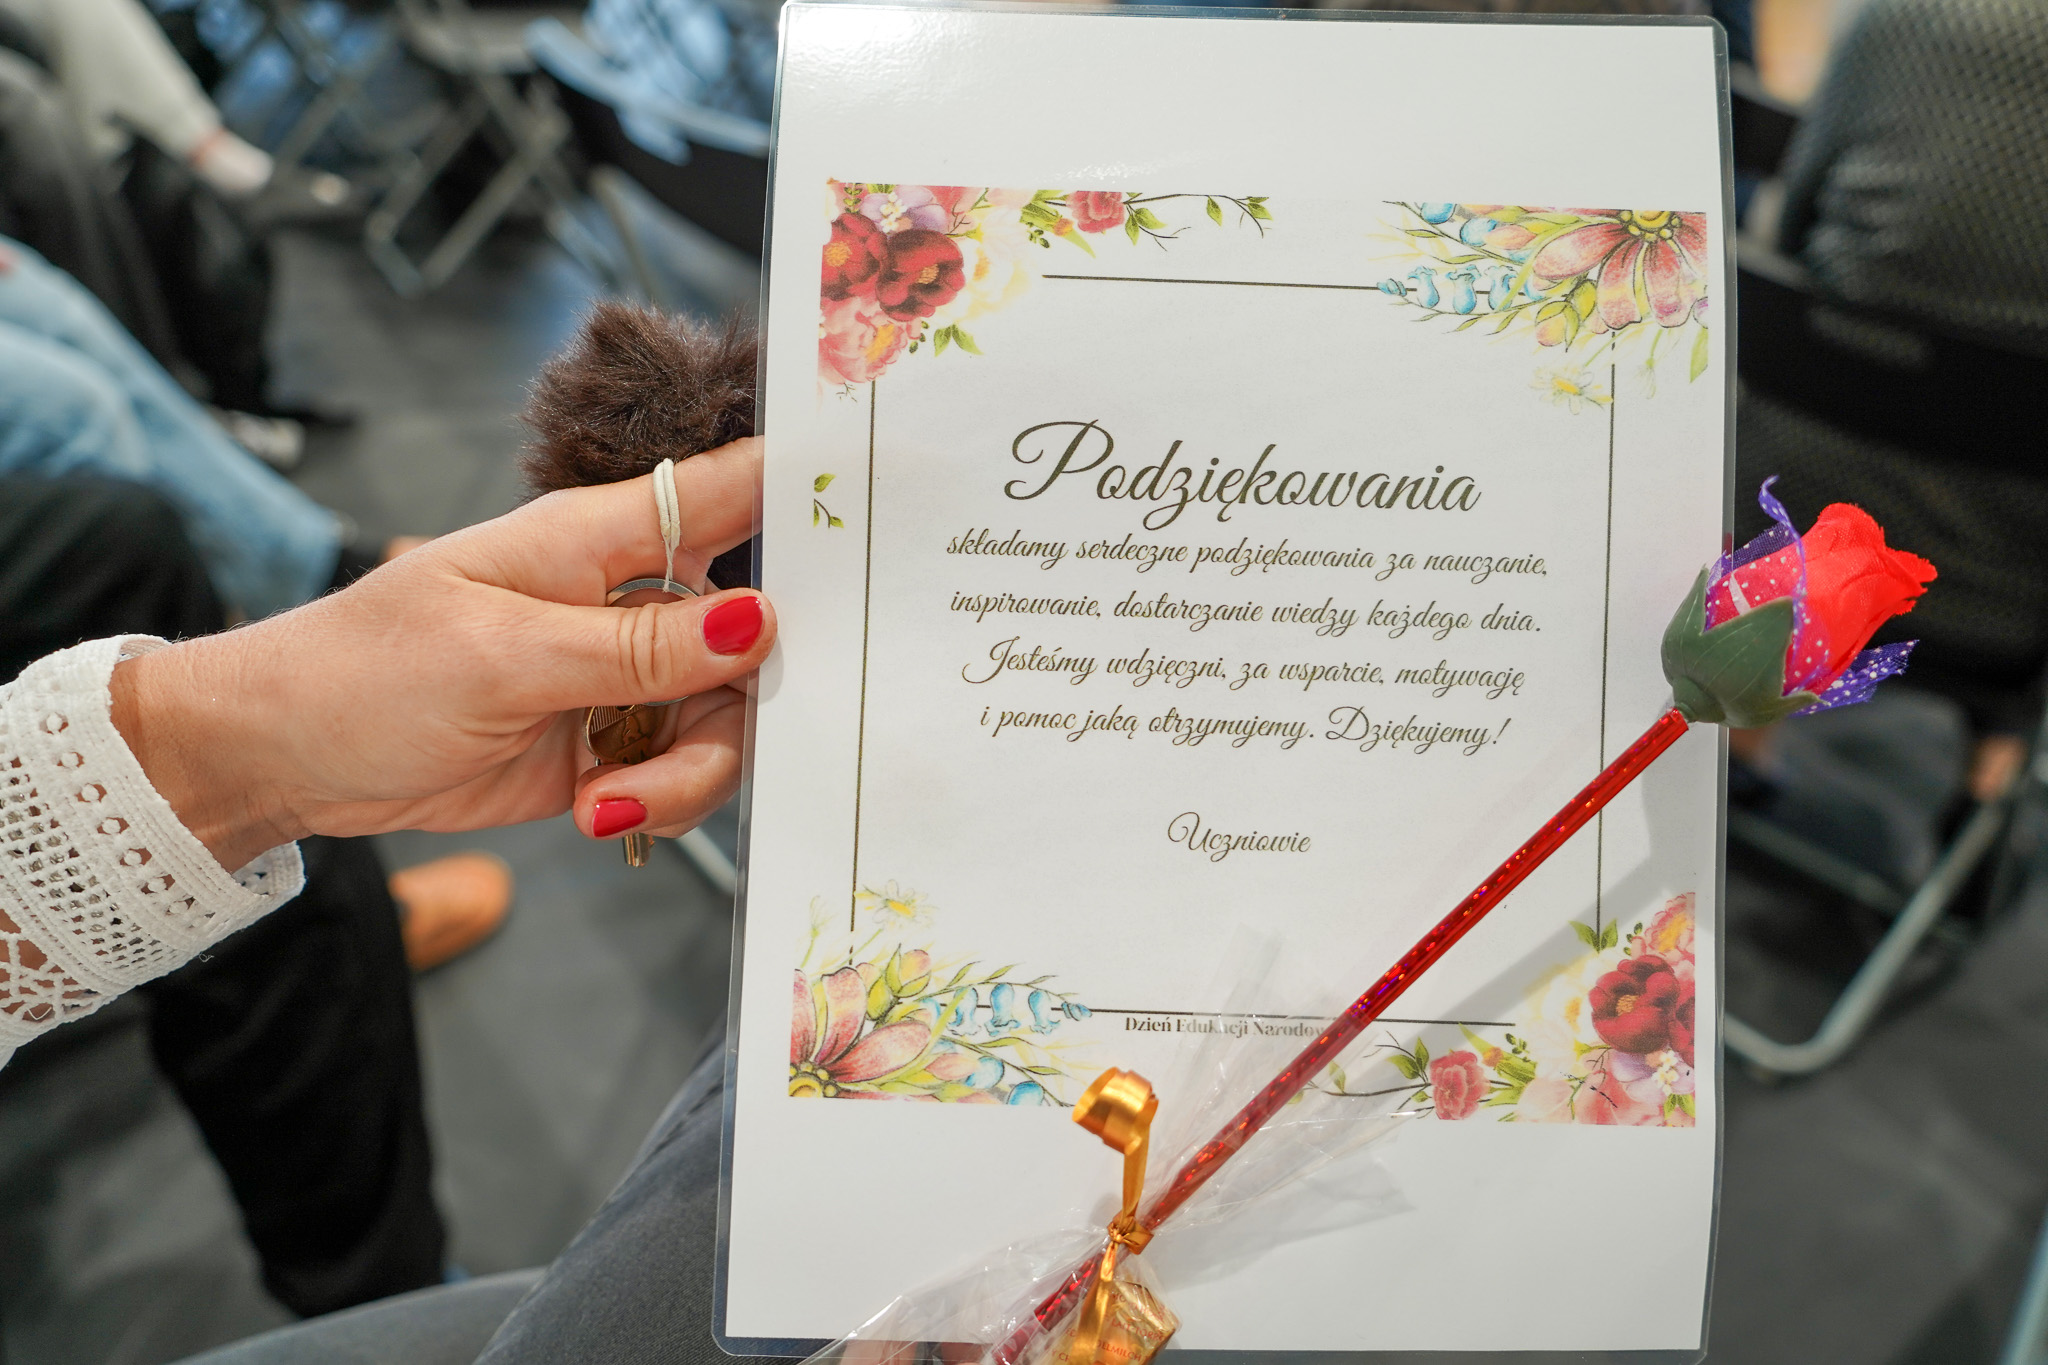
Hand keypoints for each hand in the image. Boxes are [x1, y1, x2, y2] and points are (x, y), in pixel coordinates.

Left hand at [109, 438, 773, 869]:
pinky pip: (684, 772)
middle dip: (753, 693)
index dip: (814, 490)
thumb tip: (757, 622)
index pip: (732, 490)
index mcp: (598, 538)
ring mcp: (623, 676)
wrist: (284, 758)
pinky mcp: (611, 744)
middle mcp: (628, 600)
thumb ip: (635, 648)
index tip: (895, 509)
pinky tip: (601, 815)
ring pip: (726, 719)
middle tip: (717, 731)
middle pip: (755, 632)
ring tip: (614, 801)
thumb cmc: (361, 670)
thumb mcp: (500, 654)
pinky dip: (657, 804)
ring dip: (688, 772)